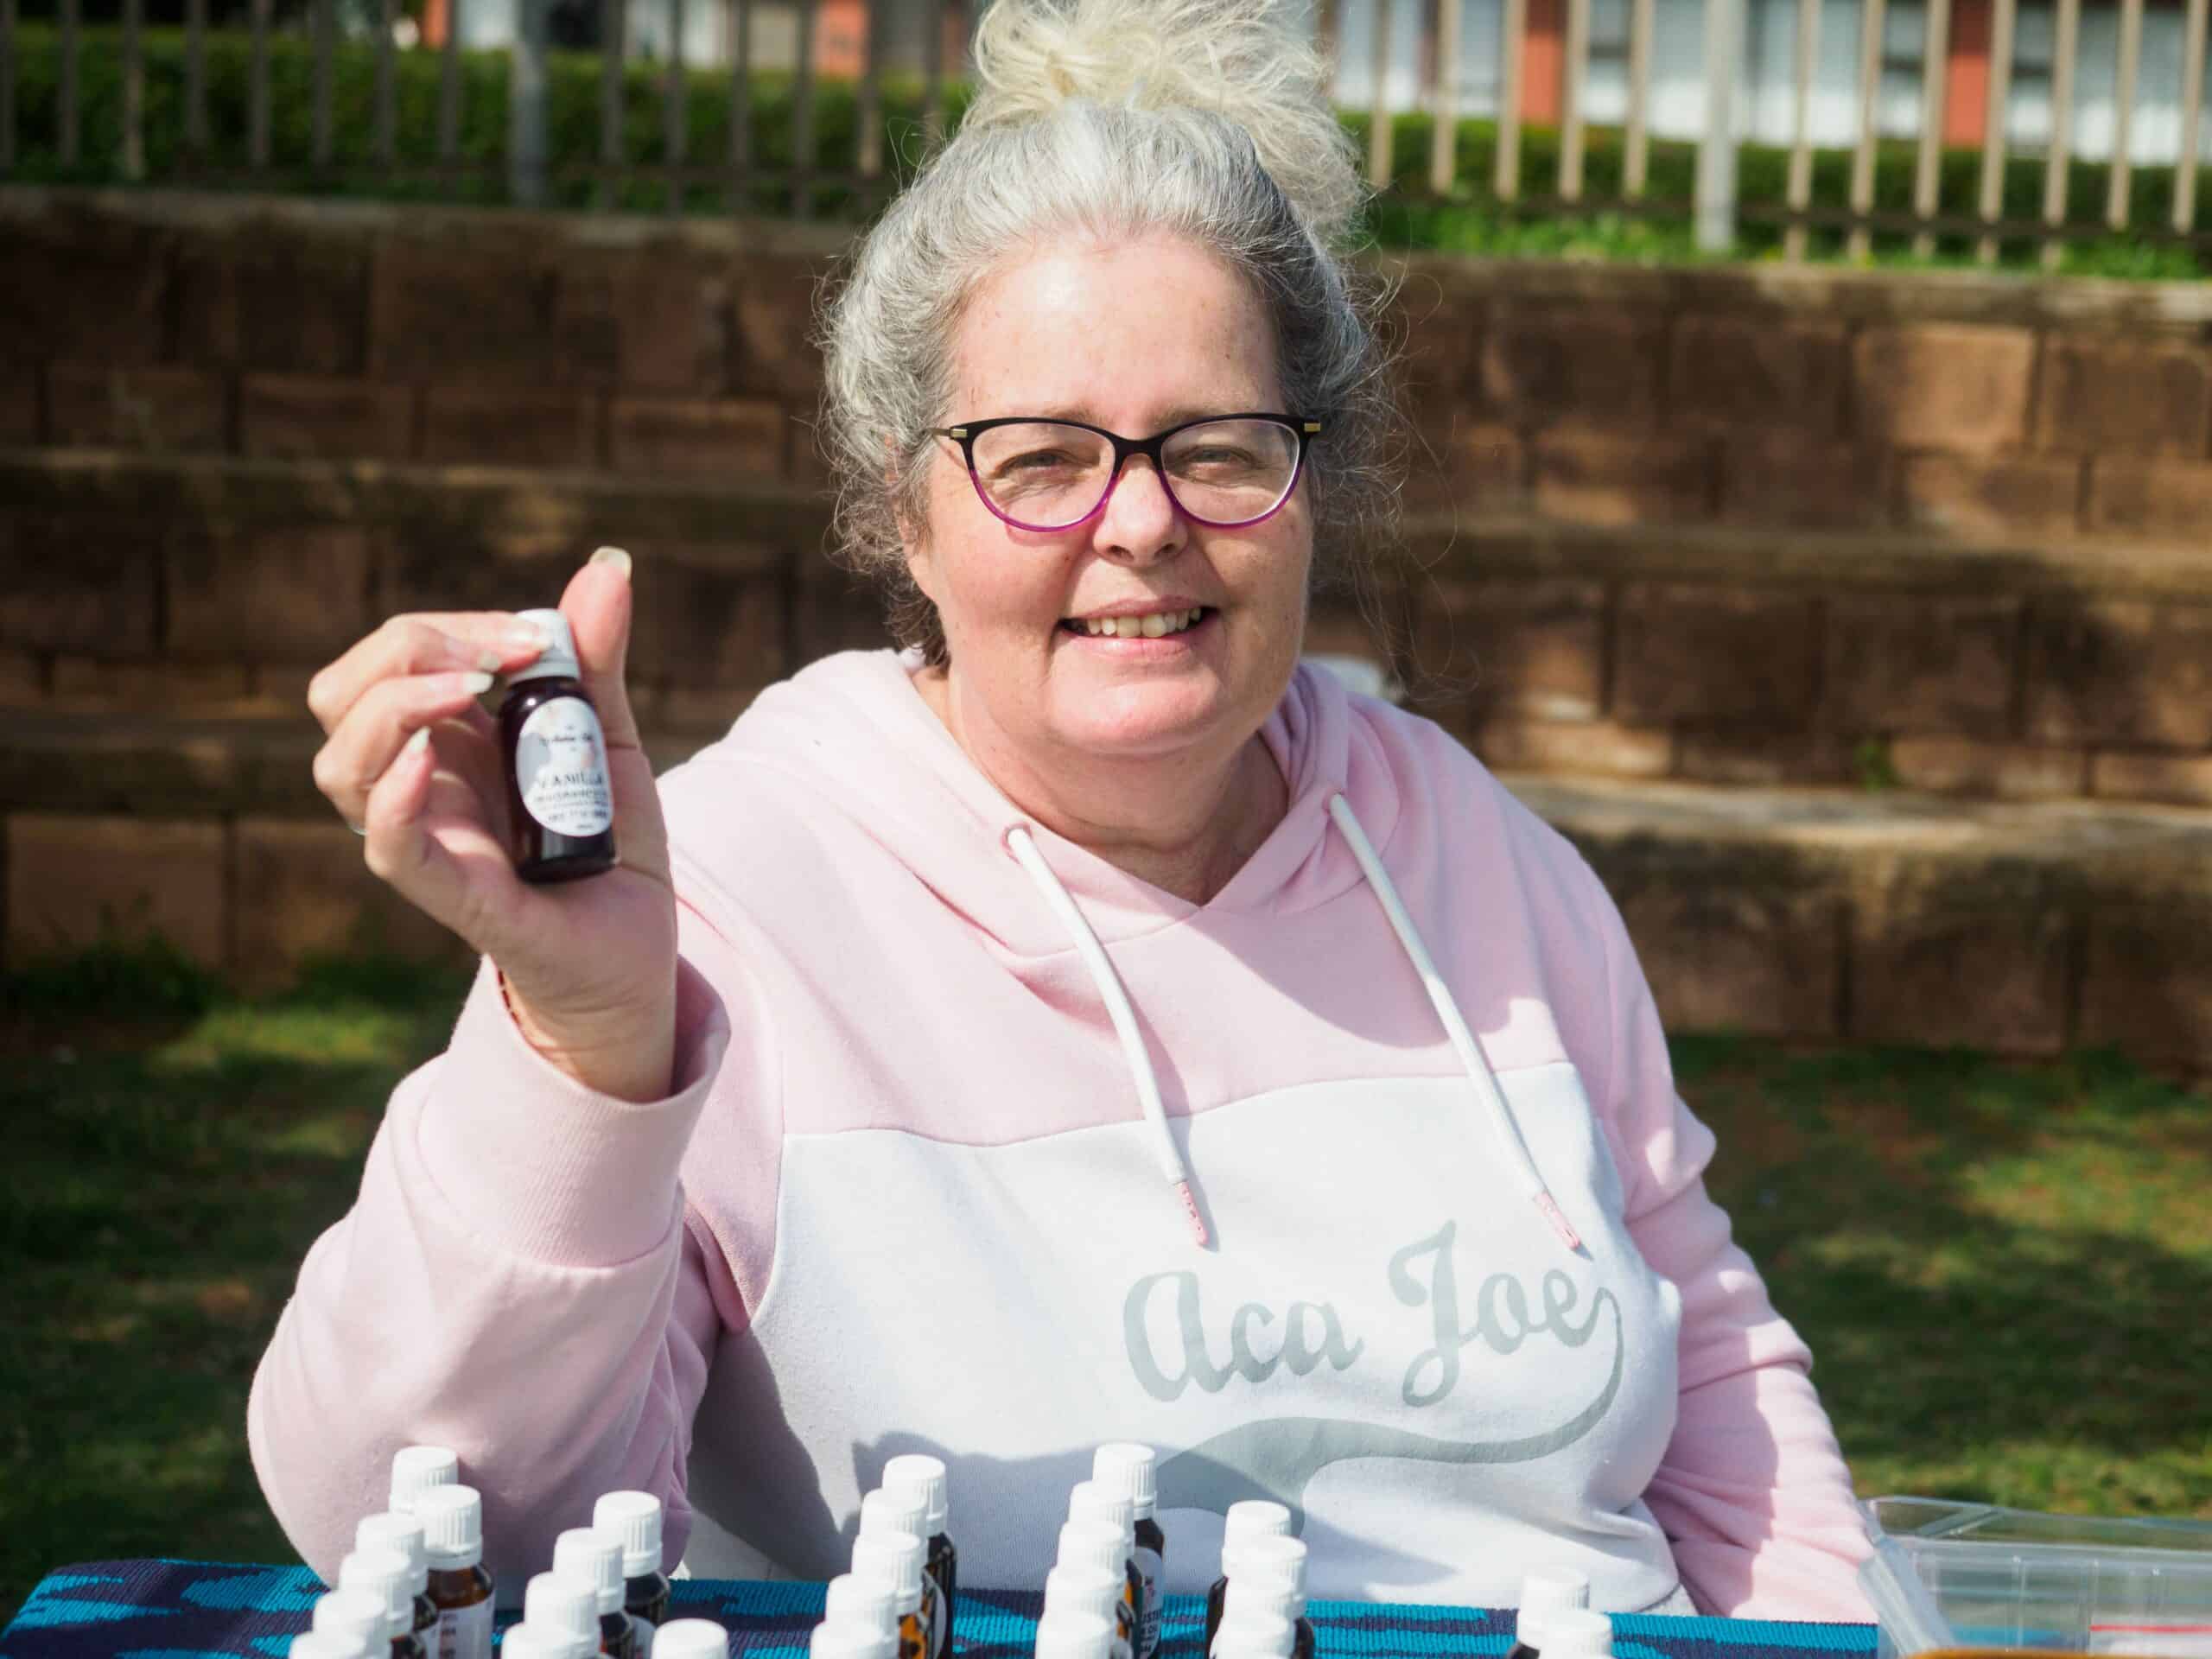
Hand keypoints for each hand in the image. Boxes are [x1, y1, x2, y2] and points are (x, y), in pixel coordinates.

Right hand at [306, 548, 678, 1101]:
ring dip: (393, 708)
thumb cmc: (610, 847)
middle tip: (504, 657)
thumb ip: (597, 661)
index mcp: (444, 737)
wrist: (639, 948)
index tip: (538, 635)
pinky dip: (392, 799)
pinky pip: (388, 847)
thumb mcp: (609, 740)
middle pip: (342, 694)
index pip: (398, 653)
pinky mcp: (452, 895)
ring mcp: (427, 837)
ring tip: (468, 691)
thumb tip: (607, 564)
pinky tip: (422, 762)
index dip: (452, 624)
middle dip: (409, 647)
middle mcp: (418, 782)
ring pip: (340, 765)